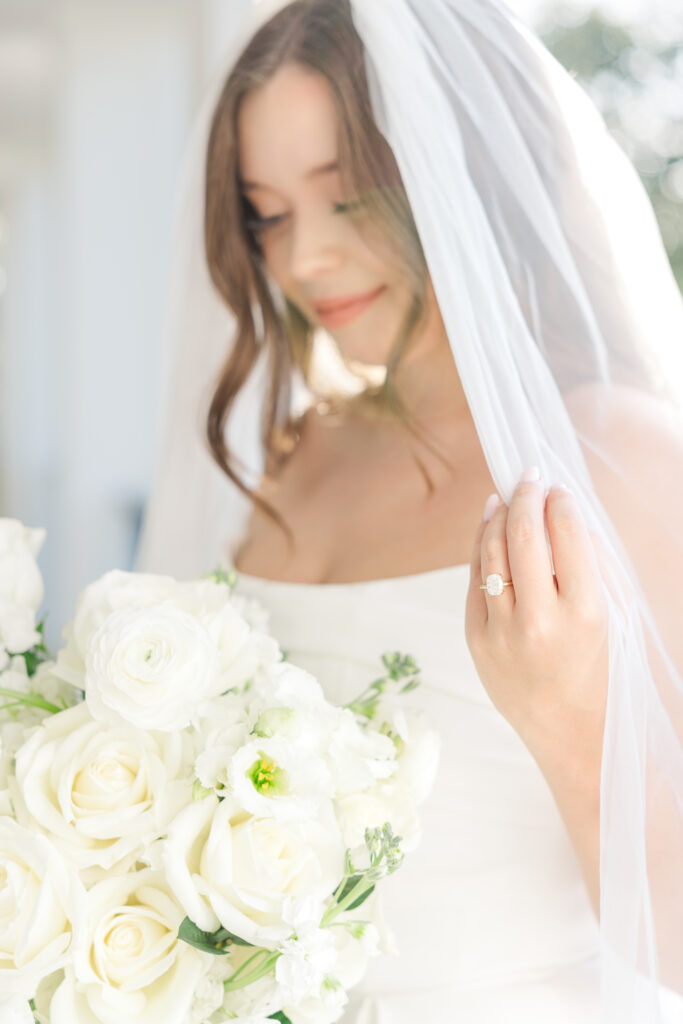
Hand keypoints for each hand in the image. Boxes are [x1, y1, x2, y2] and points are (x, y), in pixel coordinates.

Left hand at [465, 467, 608, 762]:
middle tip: (529, 476)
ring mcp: (500, 633)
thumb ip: (589, 567)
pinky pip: (474, 580)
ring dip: (498, 516)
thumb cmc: (599, 670)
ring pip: (490, 553)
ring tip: (506, 496)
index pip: (567, 537)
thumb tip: (562, 512)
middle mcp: (538, 623)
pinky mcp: (474, 640)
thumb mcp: (611, 618)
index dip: (561, 503)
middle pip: (522, 537)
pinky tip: (490, 526)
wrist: (569, 734)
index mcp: (584, 616)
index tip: (559, 488)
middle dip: (525, 496)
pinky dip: (481, 547)